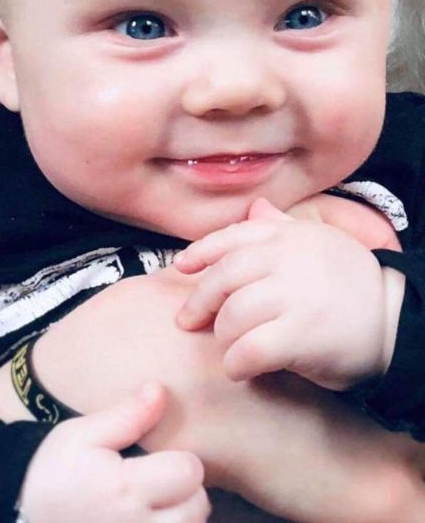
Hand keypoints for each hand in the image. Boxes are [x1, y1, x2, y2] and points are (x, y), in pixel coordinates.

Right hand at [18, 382, 210, 521]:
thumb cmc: (54, 470)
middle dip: (186, 491)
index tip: (162, 459)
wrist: (19, 512)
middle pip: (198, 508)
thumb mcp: (82, 434)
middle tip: (160, 481)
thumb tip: (161, 390)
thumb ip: (127, 415)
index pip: (190, 472)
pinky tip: (150, 518)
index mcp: (126, 488)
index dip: (181, 460)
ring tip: (156, 504)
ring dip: (181, 517)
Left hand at [174, 197, 404, 389]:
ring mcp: (295, 295)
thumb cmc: (352, 286)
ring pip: (232, 316)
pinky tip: (240, 369)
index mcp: (290, 235)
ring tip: (229, 347)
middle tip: (189, 321)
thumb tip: (255, 208)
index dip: (201, 252)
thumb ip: (283, 229)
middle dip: (200, 302)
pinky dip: (236, 363)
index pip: (233, 237)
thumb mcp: (321, 244)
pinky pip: (249, 350)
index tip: (181, 267)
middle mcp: (289, 258)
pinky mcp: (302, 334)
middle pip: (223, 278)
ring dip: (222, 338)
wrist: (397, 322)